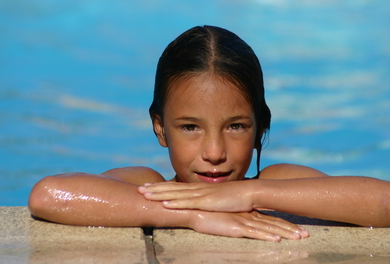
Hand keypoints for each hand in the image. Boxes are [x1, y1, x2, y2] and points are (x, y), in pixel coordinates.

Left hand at [138, 181, 254, 211]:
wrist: (250, 192)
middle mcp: (198, 189)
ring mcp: (202, 195)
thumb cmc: (236, 196)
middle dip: (154, 189)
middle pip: (172, 188)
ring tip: (144, 195)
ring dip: (159, 195)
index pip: (176, 187)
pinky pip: (189, 203)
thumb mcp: (217, 198)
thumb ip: (207, 200)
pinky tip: (164, 204)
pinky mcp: (207, 202)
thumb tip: (200, 204)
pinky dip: (176, 203)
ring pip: (176, 194)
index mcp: (199, 189)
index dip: (161, 187)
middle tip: (139, 189)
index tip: (148, 186)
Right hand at [189, 210, 308, 241]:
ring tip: (299, 238)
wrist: (196, 209)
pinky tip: (276, 239)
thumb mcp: (229, 214)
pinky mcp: (235, 228)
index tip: (299, 229)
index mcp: (249, 213)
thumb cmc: (211, 212)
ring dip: (284, 233)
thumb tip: (248, 221)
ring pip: (268, 229)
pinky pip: (254, 233)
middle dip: (291, 229)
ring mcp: (243, 221)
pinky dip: (266, 236)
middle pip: (274, 223)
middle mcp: (249, 216)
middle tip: (306, 234)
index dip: (286, 224)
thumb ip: (240, 217)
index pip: (271, 219)